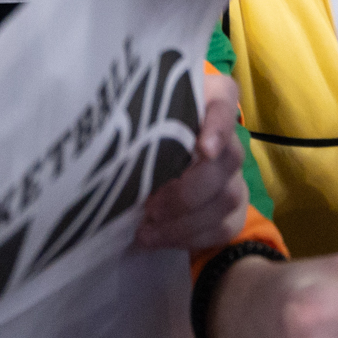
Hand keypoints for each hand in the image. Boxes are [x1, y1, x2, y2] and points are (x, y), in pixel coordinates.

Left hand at [135, 71, 246, 250]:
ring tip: (146, 229)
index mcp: (205, 102)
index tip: (204, 149)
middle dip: (187, 190)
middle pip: (228, 157)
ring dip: (184, 220)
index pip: (225, 99)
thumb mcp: (133, 125)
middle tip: (151, 206)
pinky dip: (189, 236)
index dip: (218, 124)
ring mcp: (233, 176)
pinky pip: (224, 226)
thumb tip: (104, 140)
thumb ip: (133, 124)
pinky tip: (158, 239)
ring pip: (227, 197)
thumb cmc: (136, 139)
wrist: (148, 174)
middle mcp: (227, 138)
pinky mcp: (233, 210)